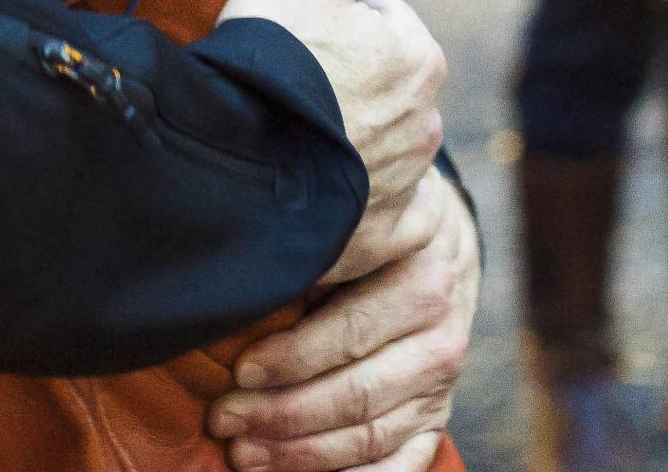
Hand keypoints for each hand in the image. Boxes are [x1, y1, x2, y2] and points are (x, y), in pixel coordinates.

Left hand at [209, 168, 479, 471]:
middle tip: (223, 417)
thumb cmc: (369, 229)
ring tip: (242, 452)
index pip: (352, 326)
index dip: (292, 352)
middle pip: (357, 388)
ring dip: (301, 452)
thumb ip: (313, 252)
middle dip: (282, 411)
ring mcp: (444, 378)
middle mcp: (441, 330)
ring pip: (370, 430)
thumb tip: (241, 285)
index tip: (239, 367)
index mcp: (421, 271)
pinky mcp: (439, 414)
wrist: (437, 242)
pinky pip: (401, 462)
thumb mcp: (351, 219)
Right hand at [219, 0, 447, 205]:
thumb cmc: (276, 61)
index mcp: (418, 56)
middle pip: (375, 81)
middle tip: (279, 79)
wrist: (244, 169)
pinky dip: (351, 202)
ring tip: (280, 131)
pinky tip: (310, 190)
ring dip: (339, 136)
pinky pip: (372, 214)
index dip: (325, 13)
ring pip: (372, 145)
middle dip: (338, 77)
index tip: (286, 27)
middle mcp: (425, 124)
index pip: (375, 14)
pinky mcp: (377, 237)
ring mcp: (403, 186)